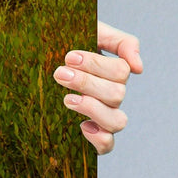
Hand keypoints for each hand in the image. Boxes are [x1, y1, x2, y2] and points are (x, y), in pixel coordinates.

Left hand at [55, 20, 142, 154]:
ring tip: (67, 99)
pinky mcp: (92, 133)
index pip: (120, 71)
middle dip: (86, 83)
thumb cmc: (66, 43)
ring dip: (92, 108)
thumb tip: (139, 67)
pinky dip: (99, 138)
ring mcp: (103, 115)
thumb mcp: (93, 32)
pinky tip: (81, 125)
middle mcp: (112, 95)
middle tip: (59, 73)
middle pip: (116, 94)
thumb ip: (121, 42)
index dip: (96, 65)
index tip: (69, 57)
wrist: (38, 56)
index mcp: (114, 71)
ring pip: (117, 121)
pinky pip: (107, 145)